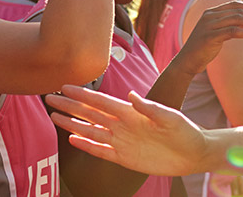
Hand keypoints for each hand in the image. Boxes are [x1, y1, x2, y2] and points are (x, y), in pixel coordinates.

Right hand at [46, 85, 206, 176]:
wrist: (192, 154)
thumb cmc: (184, 131)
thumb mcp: (170, 117)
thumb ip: (150, 107)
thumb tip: (130, 95)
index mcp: (130, 112)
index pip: (100, 102)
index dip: (82, 94)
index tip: (64, 85)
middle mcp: (122, 125)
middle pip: (89, 114)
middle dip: (69, 105)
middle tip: (49, 97)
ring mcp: (121, 141)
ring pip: (90, 130)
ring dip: (72, 123)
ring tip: (54, 116)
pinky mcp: (123, 158)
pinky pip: (100, 150)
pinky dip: (86, 145)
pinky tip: (72, 139)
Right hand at [176, 0, 242, 75]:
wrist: (187, 61)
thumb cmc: (203, 48)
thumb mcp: (215, 32)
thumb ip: (226, 25)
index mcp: (210, 12)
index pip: (234, 4)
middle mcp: (209, 16)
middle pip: (238, 12)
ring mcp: (208, 26)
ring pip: (237, 20)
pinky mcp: (210, 37)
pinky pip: (232, 31)